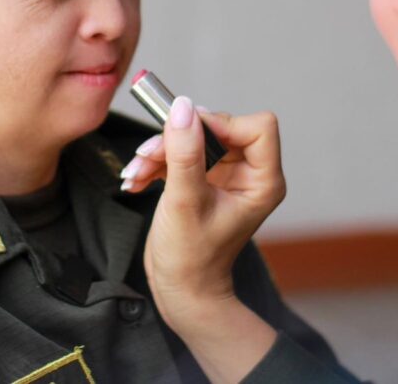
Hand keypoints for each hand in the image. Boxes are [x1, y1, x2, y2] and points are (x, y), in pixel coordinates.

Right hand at [131, 96, 284, 381]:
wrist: (180, 290)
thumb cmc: (191, 258)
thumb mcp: (185, 202)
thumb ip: (184, 154)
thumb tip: (182, 108)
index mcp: (262, 181)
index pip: (258, 126)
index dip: (222, 123)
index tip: (186, 133)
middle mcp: (249, 174)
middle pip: (219, 128)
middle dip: (179, 139)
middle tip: (147, 154)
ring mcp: (225, 176)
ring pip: (194, 138)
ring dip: (160, 152)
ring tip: (135, 173)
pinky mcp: (203, 178)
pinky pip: (181, 152)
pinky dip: (156, 163)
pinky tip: (136, 180)